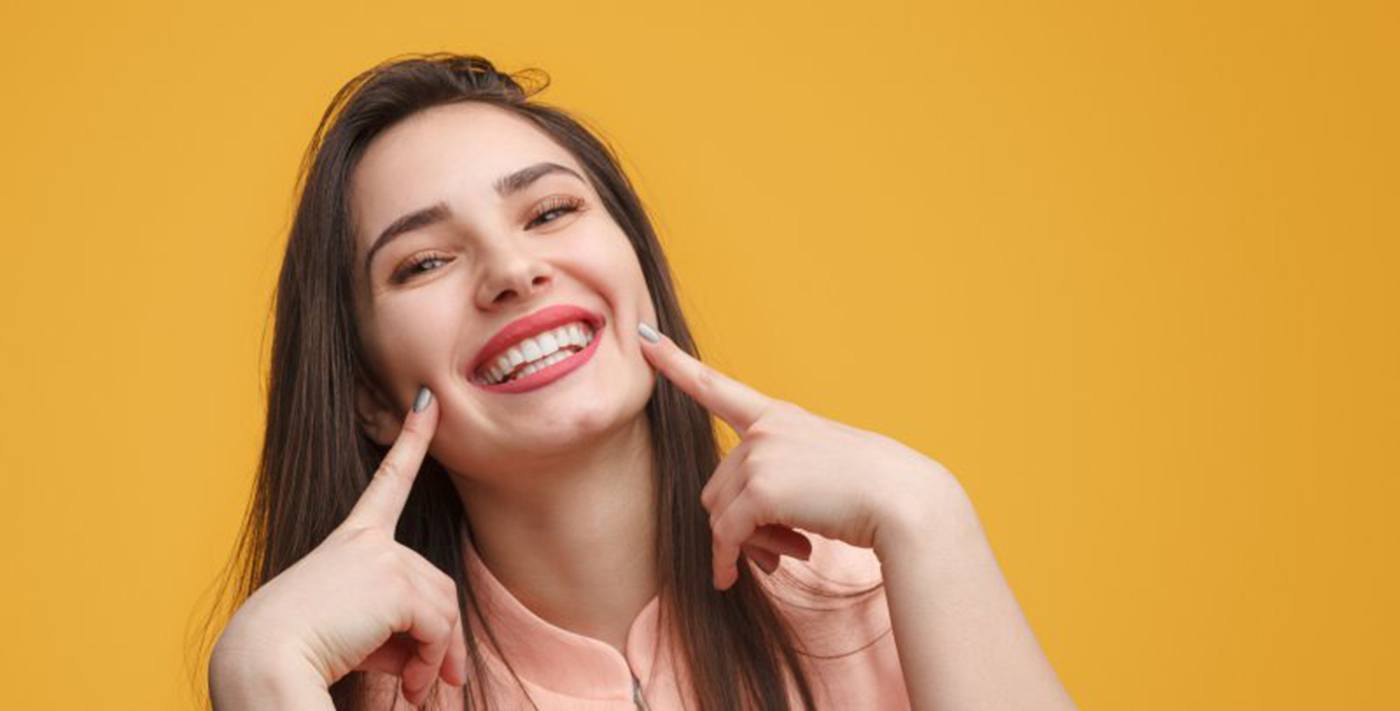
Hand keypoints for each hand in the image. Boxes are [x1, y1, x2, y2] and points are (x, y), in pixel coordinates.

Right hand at [212, 387, 465, 706]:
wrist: (264, 664)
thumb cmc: (298, 654)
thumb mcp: (354, 634)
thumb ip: (393, 630)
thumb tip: (430, 661)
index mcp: (350, 542)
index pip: (388, 482)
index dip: (411, 440)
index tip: (428, 402)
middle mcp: (367, 541)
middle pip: (435, 584)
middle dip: (441, 640)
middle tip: (428, 688)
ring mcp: (381, 556)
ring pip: (442, 608)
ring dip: (437, 656)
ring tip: (417, 692)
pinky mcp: (393, 581)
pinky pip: (436, 625)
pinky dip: (432, 659)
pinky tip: (411, 685)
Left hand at [637, 323, 949, 589]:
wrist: (903, 501)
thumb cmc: (871, 493)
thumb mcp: (820, 473)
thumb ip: (776, 483)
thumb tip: (734, 532)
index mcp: (780, 416)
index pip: (717, 386)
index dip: (677, 363)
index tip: (644, 337)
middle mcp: (765, 429)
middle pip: (717, 486)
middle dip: (736, 525)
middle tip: (775, 553)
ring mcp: (762, 455)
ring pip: (719, 512)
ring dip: (742, 545)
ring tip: (784, 557)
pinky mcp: (761, 489)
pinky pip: (727, 533)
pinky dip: (727, 560)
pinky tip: (734, 578)